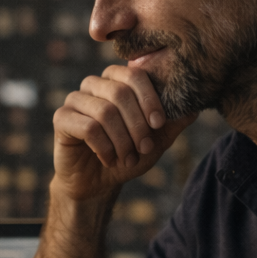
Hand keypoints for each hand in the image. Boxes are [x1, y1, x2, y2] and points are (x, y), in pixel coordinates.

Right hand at [52, 64, 196, 203]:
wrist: (98, 182)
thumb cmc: (126, 156)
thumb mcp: (156, 141)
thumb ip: (173, 122)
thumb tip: (194, 105)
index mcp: (117, 82)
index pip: (135, 75)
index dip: (149, 98)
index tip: (159, 124)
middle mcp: (94, 85)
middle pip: (119, 92)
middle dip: (137, 125)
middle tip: (144, 148)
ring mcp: (75, 100)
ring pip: (104, 111)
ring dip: (122, 140)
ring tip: (127, 158)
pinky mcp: (61, 118)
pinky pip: (88, 127)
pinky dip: (104, 147)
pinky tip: (109, 159)